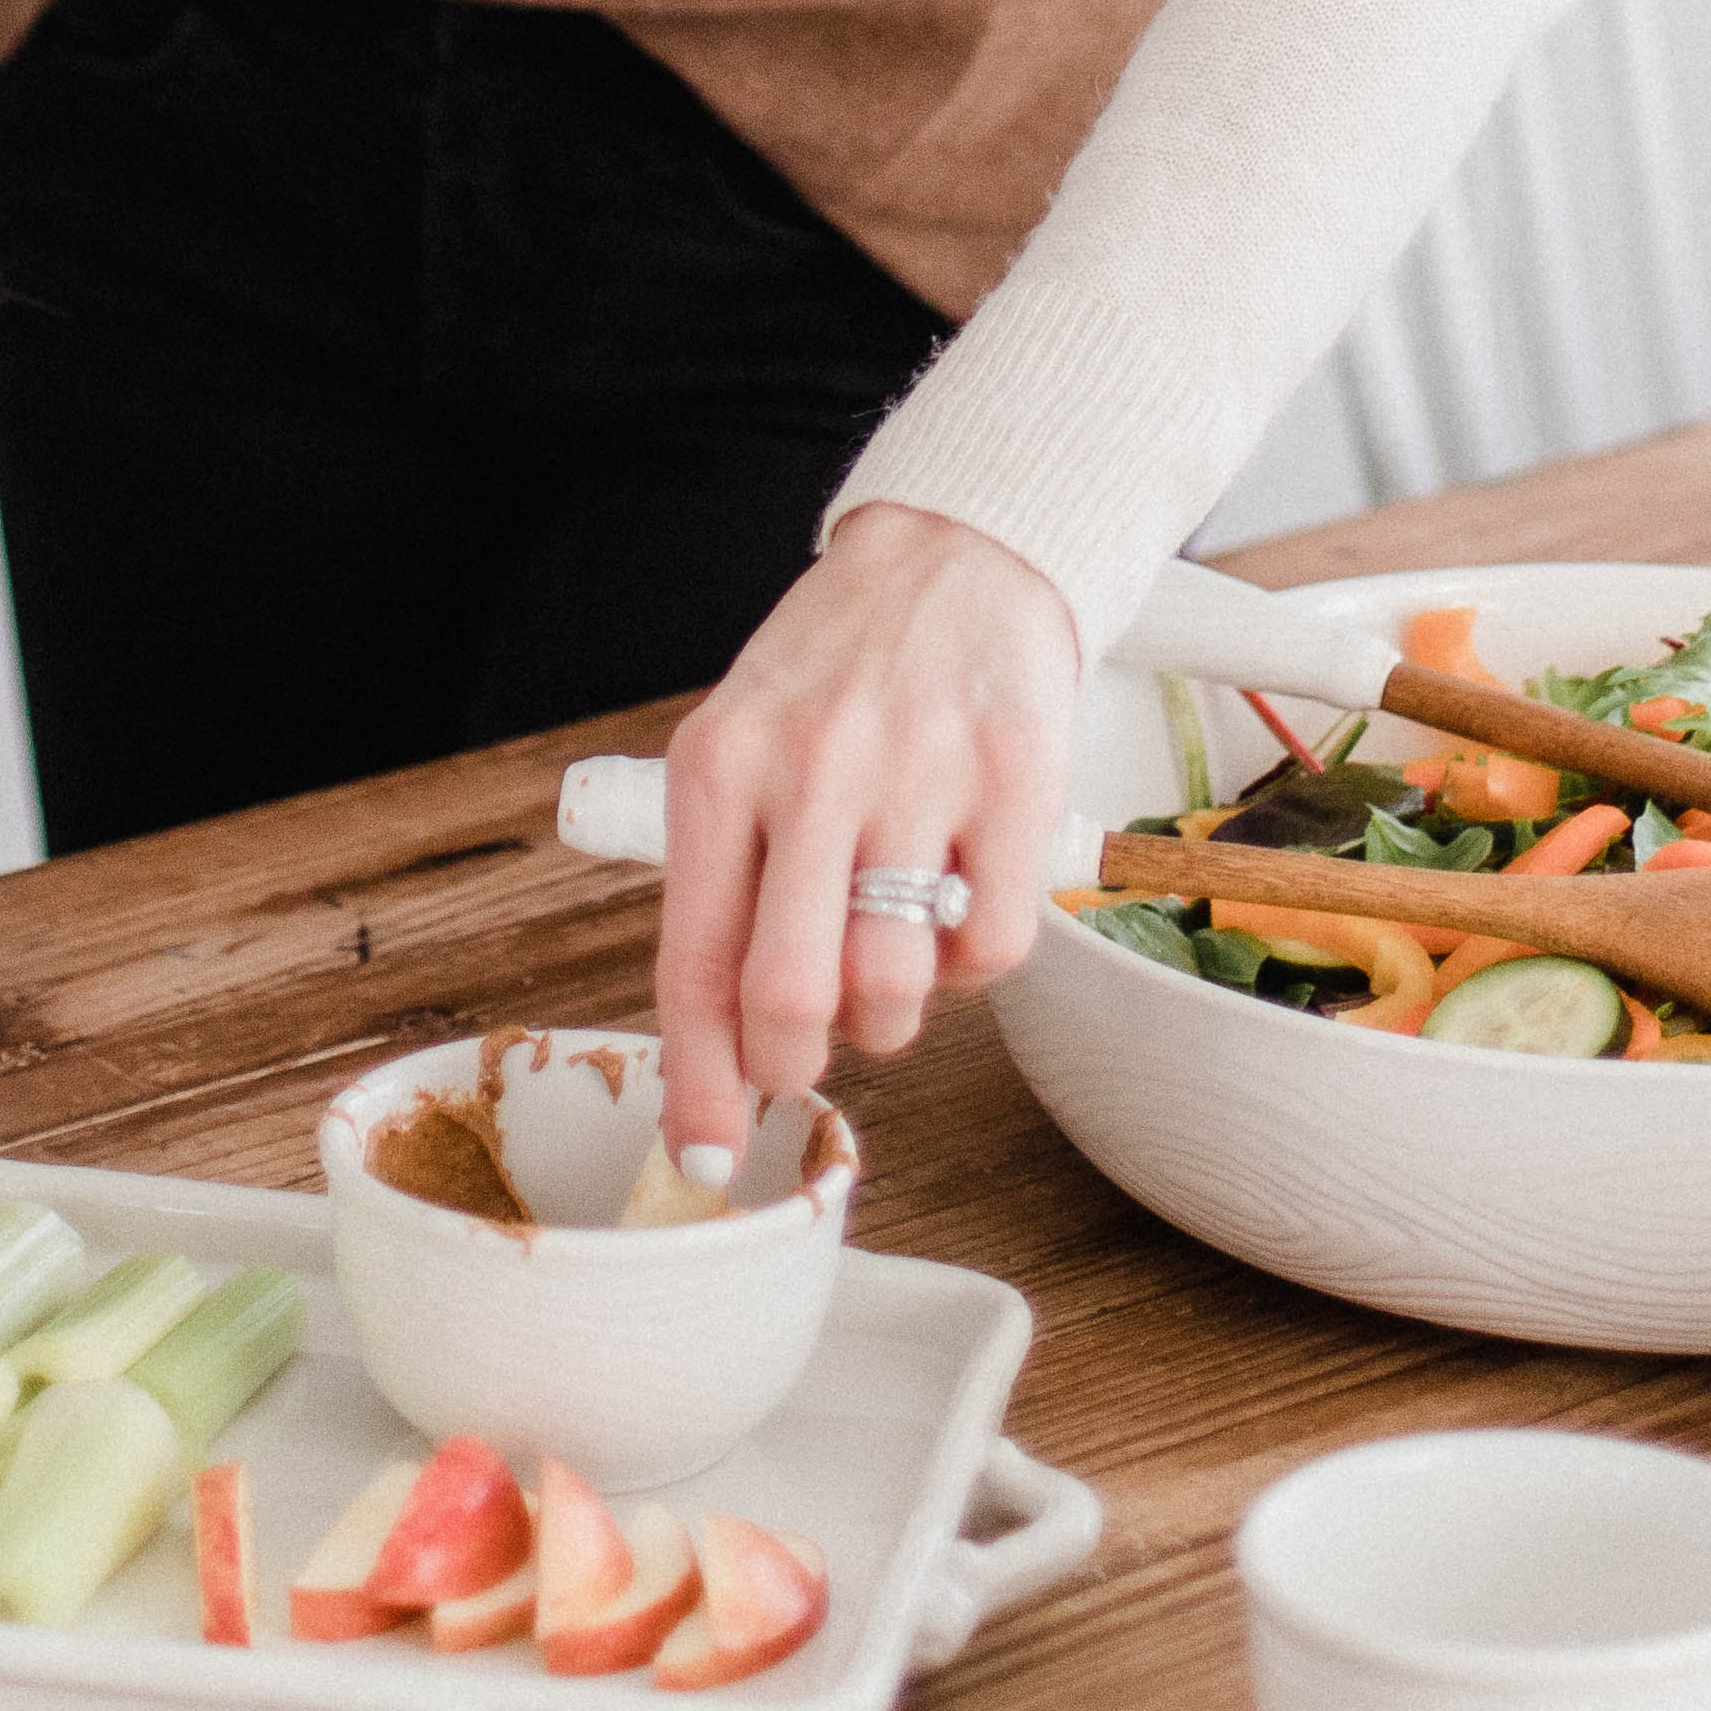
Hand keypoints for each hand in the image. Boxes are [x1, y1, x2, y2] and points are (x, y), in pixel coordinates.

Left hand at [650, 505, 1077, 1156]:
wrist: (955, 552)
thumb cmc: (836, 675)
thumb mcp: (739, 749)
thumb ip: (723, 887)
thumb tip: (724, 1055)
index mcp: (719, 766)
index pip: (693, 965)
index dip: (699, 1084)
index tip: (710, 1157)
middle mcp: (811, 767)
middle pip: (790, 997)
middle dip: (795, 1060)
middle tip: (807, 1048)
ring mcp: (918, 771)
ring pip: (895, 988)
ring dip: (891, 1011)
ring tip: (888, 945)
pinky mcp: (1016, 777)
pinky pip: (994, 951)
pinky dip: (973, 962)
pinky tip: (959, 893)